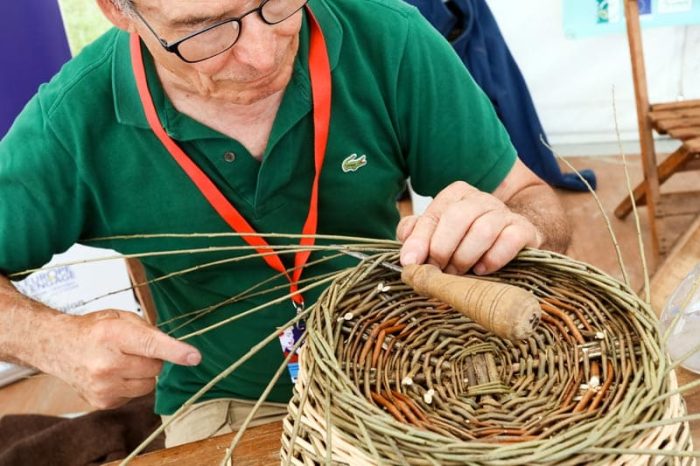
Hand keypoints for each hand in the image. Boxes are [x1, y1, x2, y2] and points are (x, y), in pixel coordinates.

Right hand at [55, 310, 200, 409]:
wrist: (59, 347)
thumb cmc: (93, 330)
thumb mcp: (120, 318)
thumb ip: (149, 331)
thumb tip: (175, 348)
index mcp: (113, 334)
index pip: (151, 345)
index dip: (175, 351)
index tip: (194, 357)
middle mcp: (106, 362)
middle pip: (155, 367)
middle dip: (152, 359)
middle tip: (132, 350)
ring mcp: (103, 386)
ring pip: (148, 384)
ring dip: (143, 374)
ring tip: (121, 362)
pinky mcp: (103, 402)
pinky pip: (135, 395)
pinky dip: (130, 385)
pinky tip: (113, 374)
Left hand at [397, 181, 541, 274]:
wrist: (512, 239)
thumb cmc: (467, 239)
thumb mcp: (438, 233)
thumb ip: (416, 235)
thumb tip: (407, 252)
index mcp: (455, 195)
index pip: (433, 215)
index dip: (419, 241)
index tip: (410, 262)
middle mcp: (480, 199)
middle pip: (457, 217)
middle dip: (443, 248)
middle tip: (438, 271)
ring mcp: (504, 213)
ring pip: (483, 230)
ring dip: (465, 257)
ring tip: (458, 273)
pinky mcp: (524, 230)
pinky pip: (509, 241)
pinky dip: (493, 259)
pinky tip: (482, 269)